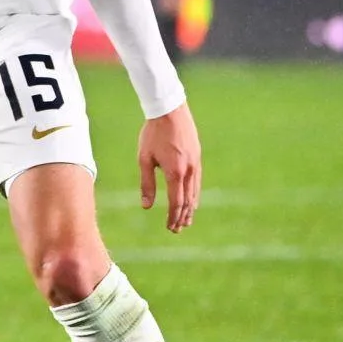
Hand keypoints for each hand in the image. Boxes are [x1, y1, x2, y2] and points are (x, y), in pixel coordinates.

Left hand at [138, 103, 200, 232]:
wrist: (170, 112)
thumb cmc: (152, 134)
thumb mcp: (144, 159)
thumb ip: (146, 183)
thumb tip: (146, 206)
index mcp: (175, 172)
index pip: (176, 202)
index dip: (173, 216)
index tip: (169, 227)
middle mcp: (189, 170)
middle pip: (188, 200)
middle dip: (182, 216)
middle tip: (177, 230)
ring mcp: (195, 163)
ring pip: (195, 192)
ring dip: (190, 208)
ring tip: (186, 220)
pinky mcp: (197, 157)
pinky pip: (197, 181)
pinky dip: (194, 194)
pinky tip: (192, 199)